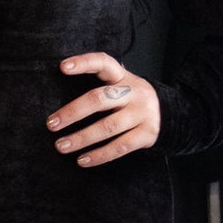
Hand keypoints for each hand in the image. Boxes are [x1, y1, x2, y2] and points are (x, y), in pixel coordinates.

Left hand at [46, 51, 160, 165]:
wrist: (170, 114)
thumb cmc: (131, 100)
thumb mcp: (121, 86)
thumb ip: (99, 88)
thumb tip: (62, 107)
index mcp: (123, 77)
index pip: (103, 63)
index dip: (84, 63)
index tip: (62, 67)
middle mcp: (134, 92)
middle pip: (100, 99)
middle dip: (73, 112)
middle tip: (51, 124)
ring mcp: (142, 113)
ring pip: (108, 127)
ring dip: (81, 138)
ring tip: (61, 146)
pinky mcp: (146, 134)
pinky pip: (119, 147)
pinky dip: (99, 155)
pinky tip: (82, 160)